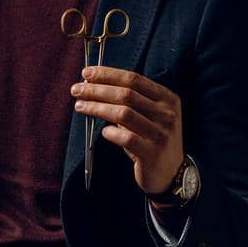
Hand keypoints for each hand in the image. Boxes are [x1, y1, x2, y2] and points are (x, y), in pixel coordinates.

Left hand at [71, 66, 183, 194]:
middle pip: (126, 94)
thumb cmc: (152, 140)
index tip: (87, 73)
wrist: (171, 173)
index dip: (108, 74)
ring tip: (80, 106)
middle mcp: (167, 114)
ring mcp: (161, 134)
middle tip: (76, 89)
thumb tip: (94, 86)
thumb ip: (130, 102)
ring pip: (124, 114)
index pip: (134, 79)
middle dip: (97, 89)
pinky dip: (111, 132)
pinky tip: (103, 132)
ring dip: (98, 108)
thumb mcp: (149, 116)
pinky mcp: (152, 153)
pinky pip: (126, 138)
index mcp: (167, 98)